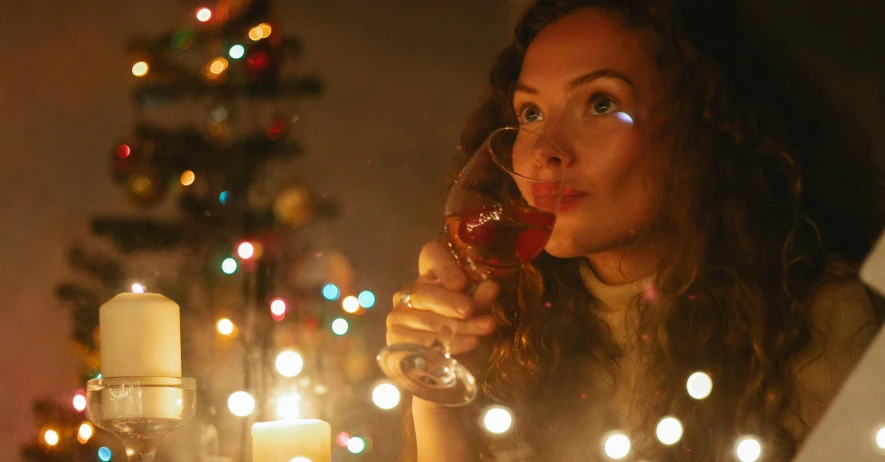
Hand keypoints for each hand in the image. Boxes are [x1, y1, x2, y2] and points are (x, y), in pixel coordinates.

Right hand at [386, 241, 498, 355]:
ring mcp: (399, 316)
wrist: (440, 369)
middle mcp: (411, 292)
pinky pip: (421, 342)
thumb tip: (491, 286)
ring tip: (478, 335)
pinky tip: (463, 347)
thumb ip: (481, 300)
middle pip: (426, 292)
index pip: (432, 255)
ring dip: (456, 328)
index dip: (445, 266)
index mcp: (431, 276)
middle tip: (469, 310)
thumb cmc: (460, 333)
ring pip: (427, 320)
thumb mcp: (475, 314)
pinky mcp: (395, 340)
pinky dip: (444, 345)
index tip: (461, 282)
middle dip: (450, 303)